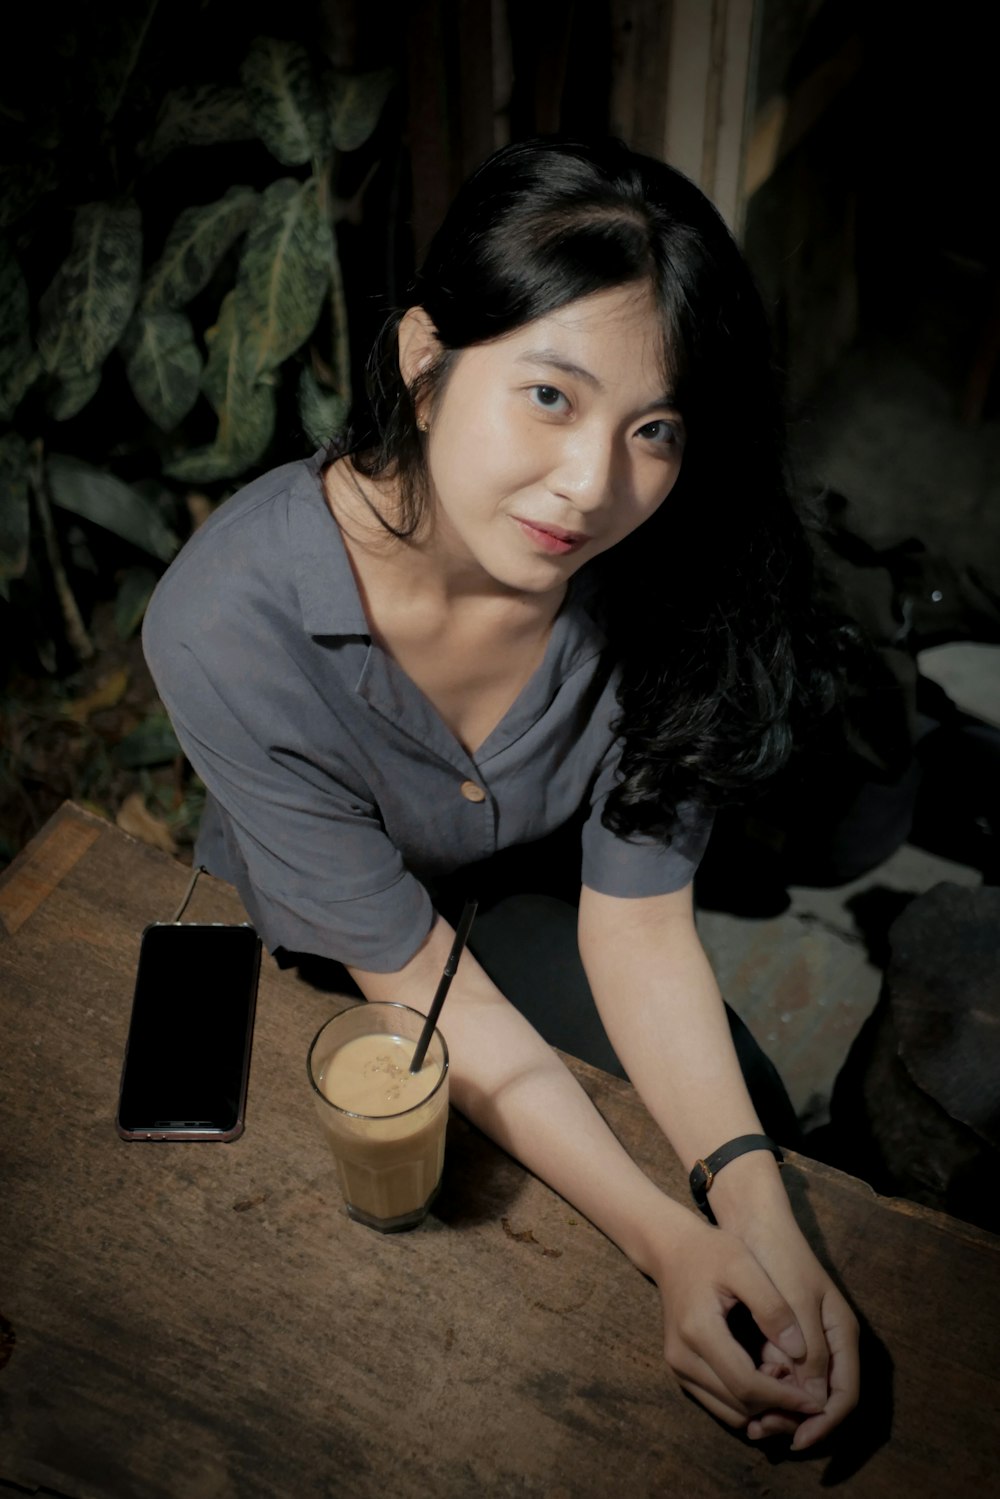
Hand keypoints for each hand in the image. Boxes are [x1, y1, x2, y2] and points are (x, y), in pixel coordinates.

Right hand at [654, 1222, 831, 1433]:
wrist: (672, 1251)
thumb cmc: (711, 1252)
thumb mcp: (745, 1265)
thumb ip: (772, 1307)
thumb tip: (799, 1352)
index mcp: (698, 1330)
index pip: (746, 1384)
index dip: (784, 1397)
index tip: (817, 1400)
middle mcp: (682, 1357)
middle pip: (739, 1405)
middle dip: (778, 1408)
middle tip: (809, 1395)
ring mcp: (678, 1368)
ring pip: (730, 1412)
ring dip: (764, 1409)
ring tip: (789, 1383)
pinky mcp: (681, 1371)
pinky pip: (719, 1404)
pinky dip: (747, 1403)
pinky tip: (767, 1381)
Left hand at [735, 1222, 859, 1449]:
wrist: (752, 1222)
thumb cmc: (777, 1256)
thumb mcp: (796, 1302)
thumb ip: (810, 1349)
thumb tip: (814, 1398)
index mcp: (842, 1333)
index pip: (845, 1394)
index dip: (824, 1423)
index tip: (796, 1440)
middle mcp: (829, 1341)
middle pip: (822, 1398)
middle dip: (796, 1420)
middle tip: (762, 1432)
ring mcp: (807, 1339)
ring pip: (799, 1389)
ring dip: (778, 1406)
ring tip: (749, 1419)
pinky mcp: (782, 1335)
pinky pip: (781, 1373)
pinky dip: (766, 1386)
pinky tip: (742, 1391)